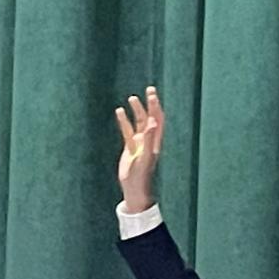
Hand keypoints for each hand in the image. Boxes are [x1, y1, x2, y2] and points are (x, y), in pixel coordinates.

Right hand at [114, 86, 164, 212]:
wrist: (134, 188)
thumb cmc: (141, 175)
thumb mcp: (145, 157)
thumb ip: (149, 139)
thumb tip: (153, 122)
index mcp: (155, 141)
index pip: (158, 119)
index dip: (156, 106)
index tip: (152, 94)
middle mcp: (149, 140)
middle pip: (150, 117)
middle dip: (150, 104)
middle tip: (148, 90)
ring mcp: (139, 143)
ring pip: (139, 123)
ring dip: (137, 110)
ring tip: (132, 98)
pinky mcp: (130, 148)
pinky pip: (127, 131)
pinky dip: (124, 121)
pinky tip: (119, 112)